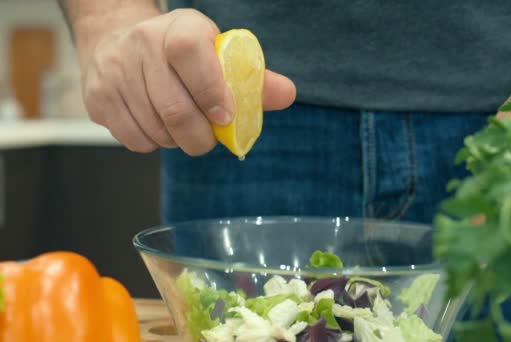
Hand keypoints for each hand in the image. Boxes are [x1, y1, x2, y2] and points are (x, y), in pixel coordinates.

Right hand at [77, 8, 295, 154]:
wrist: (119, 41)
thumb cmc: (181, 54)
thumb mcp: (217, 54)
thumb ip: (252, 77)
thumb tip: (286, 94)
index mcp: (178, 28)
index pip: (190, 53)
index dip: (211, 91)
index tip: (225, 117)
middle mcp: (141, 44)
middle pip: (174, 108)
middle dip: (200, 137)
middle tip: (208, 138)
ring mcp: (115, 72)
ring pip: (156, 130)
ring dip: (177, 141)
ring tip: (182, 128)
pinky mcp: (97, 98)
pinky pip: (134, 140)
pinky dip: (154, 144)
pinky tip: (157, 126)